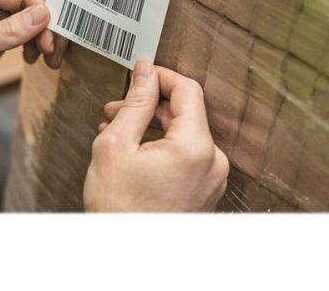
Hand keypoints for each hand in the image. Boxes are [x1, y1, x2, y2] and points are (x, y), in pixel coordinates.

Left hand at [0, 0, 53, 134]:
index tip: (47, 40)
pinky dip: (35, 44)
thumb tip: (42, 14)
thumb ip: (5, 31)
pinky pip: (24, 34)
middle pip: (31, 2)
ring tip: (46, 59)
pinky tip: (34, 60)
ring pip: (31, 18)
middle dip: (47, 25)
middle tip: (51, 53)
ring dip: (44, 36)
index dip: (42, 12)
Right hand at [83, 61, 228, 211]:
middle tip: (115, 109)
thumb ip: (135, 103)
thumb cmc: (118, 210)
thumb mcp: (116, 145)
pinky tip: (134, 153)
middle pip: (186, 113)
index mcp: (195, 147)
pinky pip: (188, 156)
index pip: (187, 89)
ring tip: (118, 133)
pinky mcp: (206, 192)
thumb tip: (145, 71)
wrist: (126, 256)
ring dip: (152, 127)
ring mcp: (212, 180)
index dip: (160, 76)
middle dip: (149, 106)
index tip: (138, 74)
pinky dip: (163, 147)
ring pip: (185, 134)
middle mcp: (213, 162)